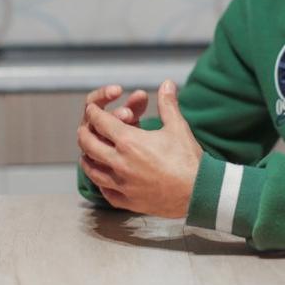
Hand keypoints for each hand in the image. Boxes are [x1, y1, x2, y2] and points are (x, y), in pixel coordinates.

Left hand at [77, 80, 202, 217]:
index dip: (94, 113)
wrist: (199, 193)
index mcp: (129, 142)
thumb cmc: (188, 159)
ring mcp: (121, 184)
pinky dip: (100, 182)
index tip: (93, 109)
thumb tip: (167, 84)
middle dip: (85, 133)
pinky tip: (104, 179)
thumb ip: (167, 104)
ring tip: (89, 153)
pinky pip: (104, 191)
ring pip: (92, 170)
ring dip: (88, 158)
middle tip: (85, 128)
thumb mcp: (177, 127)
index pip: (101, 122)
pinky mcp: (127, 200)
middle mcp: (120, 162)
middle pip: (88, 145)